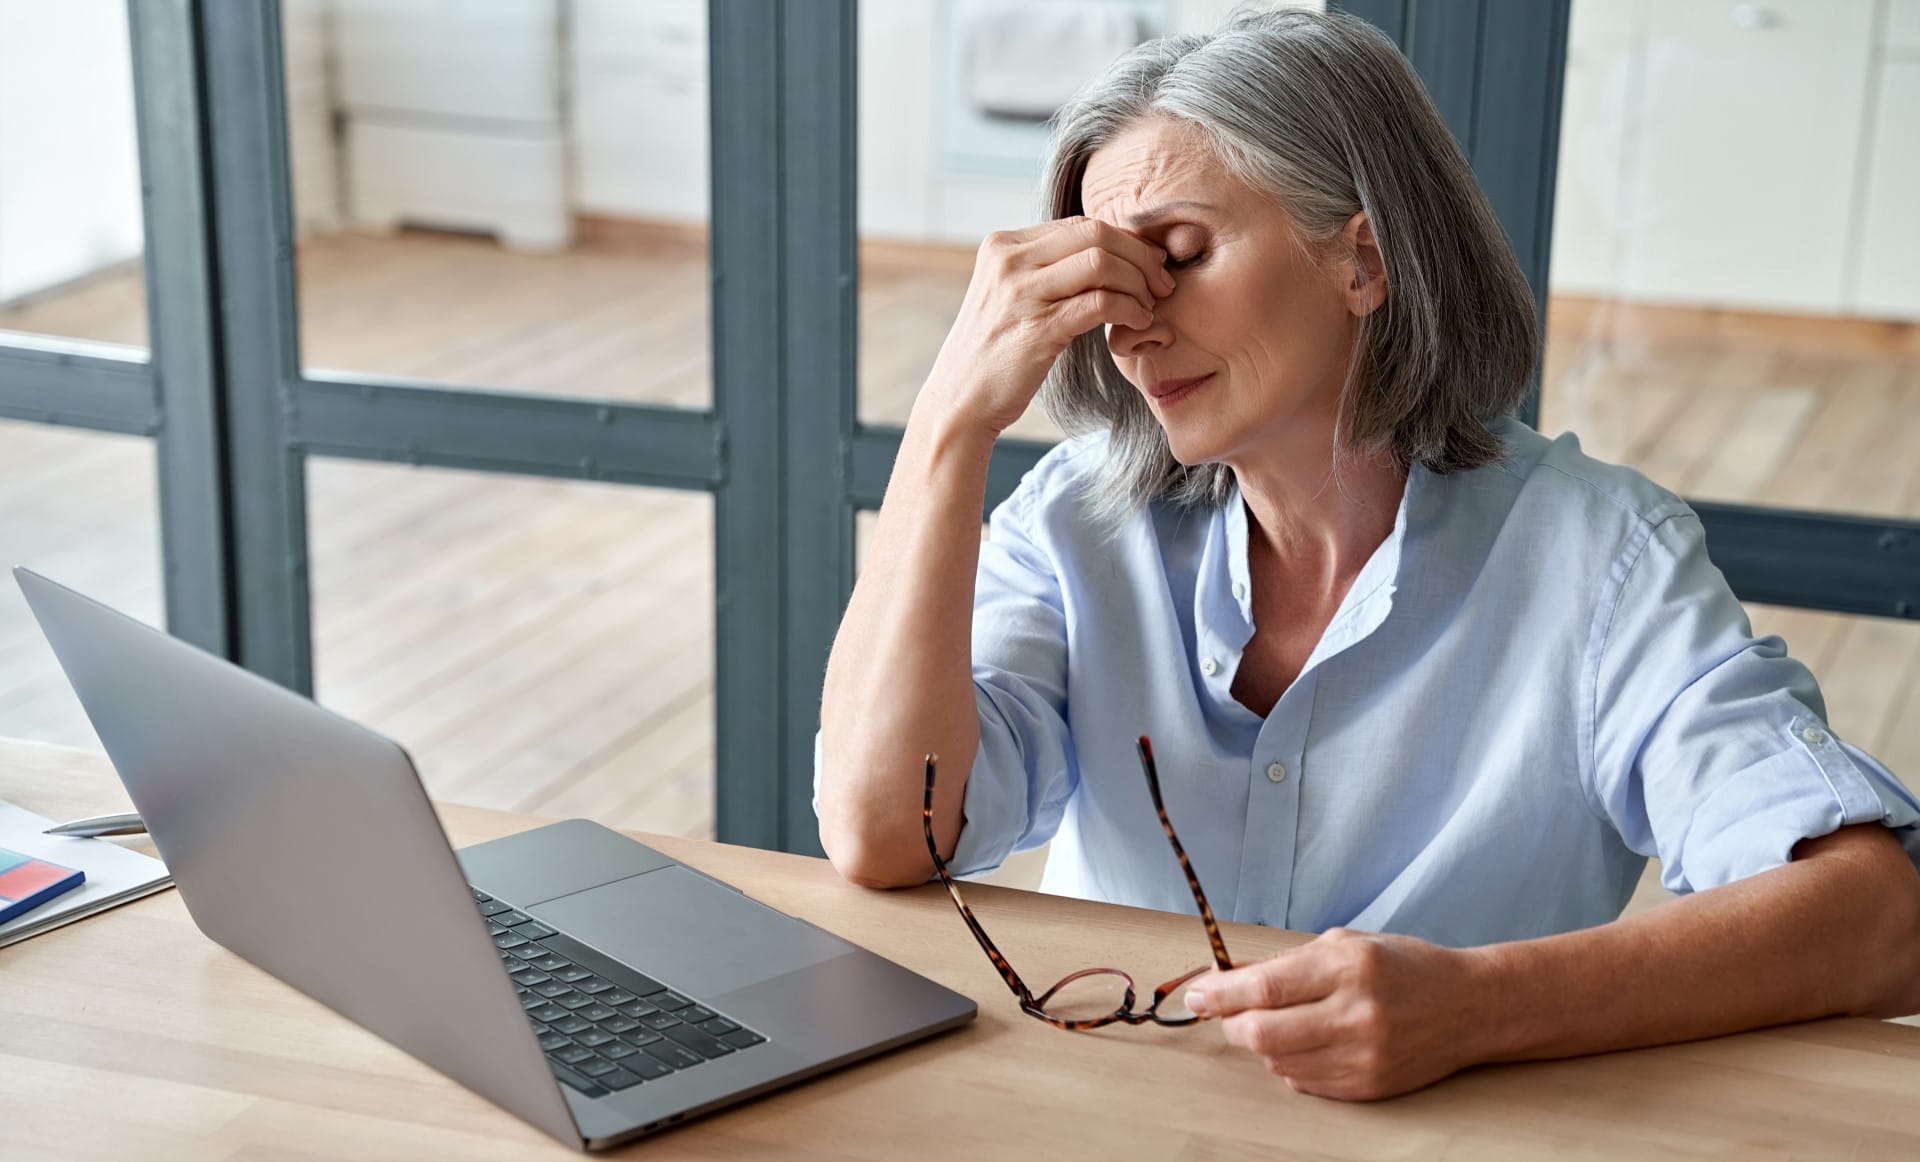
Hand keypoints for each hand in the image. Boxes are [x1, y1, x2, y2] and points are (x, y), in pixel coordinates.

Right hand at [922, 217, 1174, 435]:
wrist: (960, 400)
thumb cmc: (996, 351)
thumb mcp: (1012, 295)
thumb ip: (1046, 268)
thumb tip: (1107, 251)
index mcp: (1003, 245)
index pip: (1080, 224)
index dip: (1124, 240)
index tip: (1149, 264)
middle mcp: (1008, 261)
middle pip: (1095, 234)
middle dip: (1140, 256)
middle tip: (1161, 283)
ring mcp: (1021, 293)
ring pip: (1101, 262)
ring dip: (1138, 283)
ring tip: (1149, 305)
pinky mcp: (1037, 329)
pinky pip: (1100, 303)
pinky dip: (1130, 309)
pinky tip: (1138, 322)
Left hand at [1184, 927, 1495, 1099]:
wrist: (1470, 1007)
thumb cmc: (1404, 967)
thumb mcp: (1346, 944)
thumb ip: (1285, 963)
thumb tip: (1226, 978)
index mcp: (1349, 967)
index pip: (1265, 987)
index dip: (1220, 994)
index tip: (1198, 993)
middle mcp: (1357, 1014)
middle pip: (1263, 1033)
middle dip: (1233, 1024)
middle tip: (1229, 1013)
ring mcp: (1365, 1056)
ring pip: (1279, 1061)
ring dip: (1262, 1043)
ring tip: (1279, 1022)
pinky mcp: (1370, 1086)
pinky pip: (1304, 1082)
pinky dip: (1290, 1063)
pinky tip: (1306, 1043)